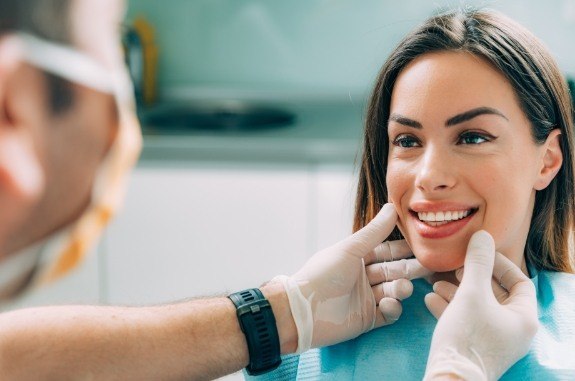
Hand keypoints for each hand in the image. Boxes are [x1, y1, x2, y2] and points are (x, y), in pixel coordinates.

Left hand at [274, 203, 417, 352]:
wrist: (303, 310)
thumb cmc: (322, 274)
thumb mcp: (350, 249)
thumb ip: (374, 231)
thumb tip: (392, 206)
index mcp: (357, 258)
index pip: (386, 251)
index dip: (403, 248)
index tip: (423, 245)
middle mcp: (362, 277)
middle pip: (393, 271)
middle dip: (410, 269)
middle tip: (429, 266)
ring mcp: (366, 299)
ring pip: (393, 291)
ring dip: (401, 289)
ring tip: (402, 288)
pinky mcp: (367, 319)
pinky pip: (388, 313)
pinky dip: (393, 308)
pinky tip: (390, 304)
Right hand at [424, 231, 537, 380]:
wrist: (450, 377)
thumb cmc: (467, 335)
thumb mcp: (471, 292)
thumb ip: (477, 262)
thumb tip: (482, 236)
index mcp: (523, 318)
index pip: (520, 282)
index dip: (500, 264)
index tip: (478, 254)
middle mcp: (513, 330)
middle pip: (495, 293)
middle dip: (471, 277)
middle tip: (455, 267)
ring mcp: (494, 340)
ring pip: (477, 307)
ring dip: (457, 291)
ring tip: (436, 282)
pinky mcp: (475, 347)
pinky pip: (466, 321)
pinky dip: (451, 308)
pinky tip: (431, 299)